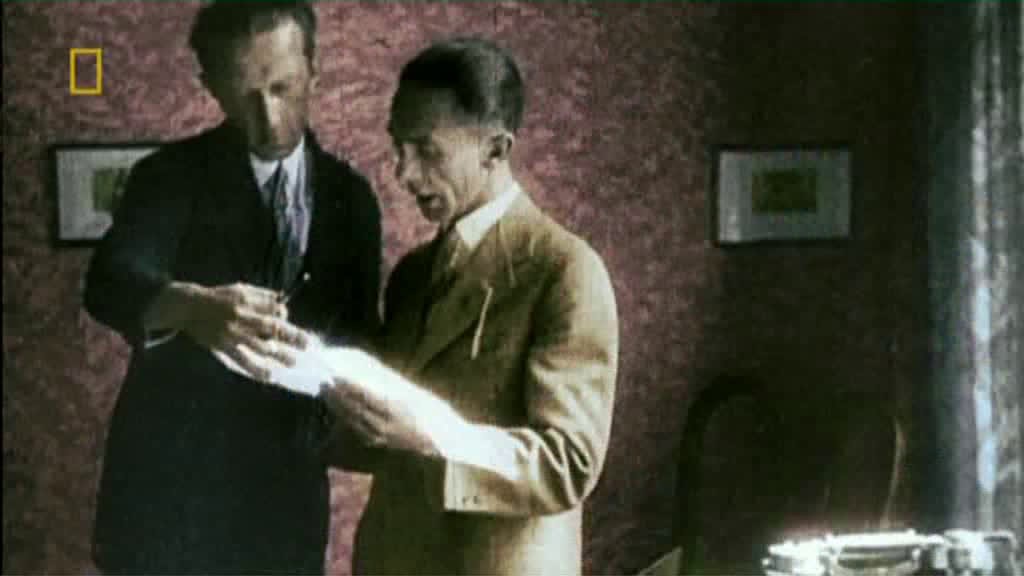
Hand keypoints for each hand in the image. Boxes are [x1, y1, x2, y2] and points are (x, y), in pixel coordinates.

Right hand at [183, 283, 308, 380]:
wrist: (189, 307)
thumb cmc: (218, 297)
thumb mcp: (240, 289)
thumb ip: (262, 295)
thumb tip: (282, 299)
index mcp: (247, 299)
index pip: (274, 308)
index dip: (283, 314)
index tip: (285, 319)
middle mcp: (242, 315)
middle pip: (272, 327)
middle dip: (292, 336)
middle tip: (307, 344)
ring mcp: (233, 332)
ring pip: (261, 346)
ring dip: (279, 355)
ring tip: (293, 362)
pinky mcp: (224, 345)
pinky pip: (243, 360)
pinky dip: (257, 370)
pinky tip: (270, 377)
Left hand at [321, 377, 439, 456]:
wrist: (434, 442)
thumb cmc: (426, 414)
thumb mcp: (413, 396)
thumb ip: (391, 387)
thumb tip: (366, 375)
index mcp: (395, 410)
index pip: (366, 397)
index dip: (349, 387)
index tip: (336, 376)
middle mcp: (384, 425)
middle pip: (355, 408)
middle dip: (338, 395)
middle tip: (325, 380)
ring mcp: (378, 435)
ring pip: (352, 418)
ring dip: (337, 404)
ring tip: (325, 390)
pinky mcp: (375, 440)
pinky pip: (354, 427)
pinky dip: (343, 415)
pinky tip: (336, 406)